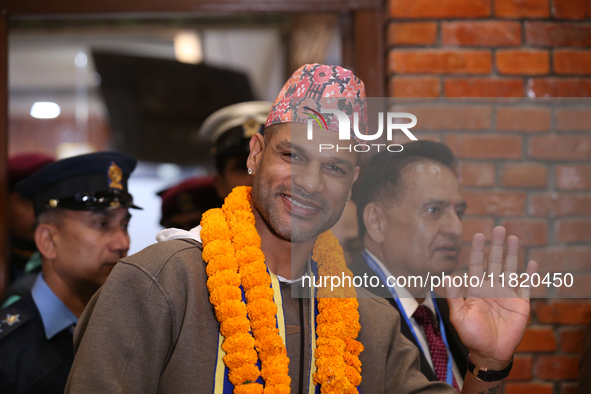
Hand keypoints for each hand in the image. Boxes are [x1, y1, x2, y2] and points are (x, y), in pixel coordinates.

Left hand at [445, 226, 537, 369]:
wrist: (489, 352)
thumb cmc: (471, 335)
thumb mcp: (459, 316)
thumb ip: (453, 297)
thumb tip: (445, 278)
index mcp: (476, 289)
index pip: (476, 265)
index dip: (477, 250)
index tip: (478, 235)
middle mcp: (491, 288)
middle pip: (494, 262)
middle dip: (497, 246)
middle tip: (499, 228)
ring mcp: (506, 294)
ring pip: (510, 269)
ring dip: (512, 254)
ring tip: (514, 238)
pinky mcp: (520, 304)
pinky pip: (525, 286)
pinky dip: (529, 275)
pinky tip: (531, 262)